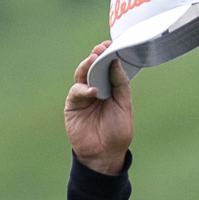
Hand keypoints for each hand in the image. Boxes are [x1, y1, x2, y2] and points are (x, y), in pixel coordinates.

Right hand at [64, 42, 132, 175]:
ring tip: (94, 60)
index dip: (108, 55)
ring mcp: (83, 96)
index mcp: (110, 87)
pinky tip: (93, 91)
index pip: (107, 66)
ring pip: (82, 75)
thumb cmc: (118, 132)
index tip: (111, 44)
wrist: (105, 155)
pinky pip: (76, 92)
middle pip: (93, 67)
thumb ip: (120, 85)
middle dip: (96, 56)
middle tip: (101, 49)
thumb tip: (116, 62)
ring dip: (87, 66)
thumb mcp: (125, 106)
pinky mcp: (73, 105)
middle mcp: (95, 88)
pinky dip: (83, 89)